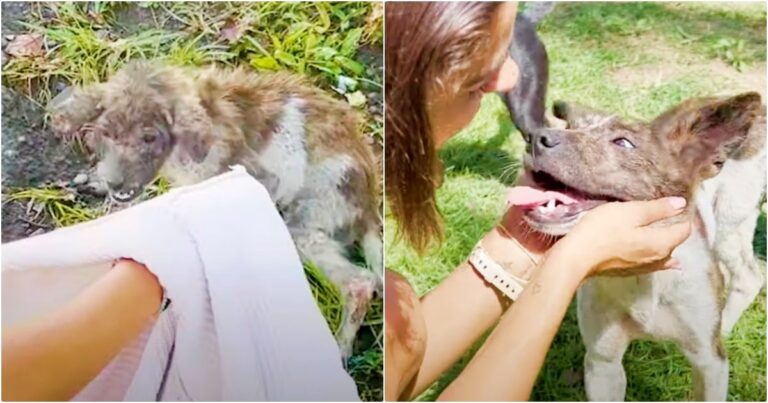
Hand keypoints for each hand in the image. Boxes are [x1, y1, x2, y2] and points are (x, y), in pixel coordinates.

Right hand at [552, 197, 691, 279]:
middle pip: (674, 242)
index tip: (670, 204)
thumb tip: (681, 204)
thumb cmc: (603, 230)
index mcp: (662, 243)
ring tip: (660, 232)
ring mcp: (644, 268)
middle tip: (660, 213)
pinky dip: (658, 257)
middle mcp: (659, 259)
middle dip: (671, 228)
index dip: (680, 215)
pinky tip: (659, 258)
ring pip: (664, 254)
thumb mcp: (630, 212)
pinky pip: (652, 264)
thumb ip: (657, 209)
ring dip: (664, 242)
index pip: (684, 229)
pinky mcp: (630, 272)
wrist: (577, 257)